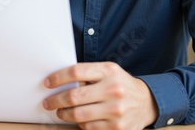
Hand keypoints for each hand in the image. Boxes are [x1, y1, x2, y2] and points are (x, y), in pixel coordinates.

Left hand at [43, 62, 157, 129]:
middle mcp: (113, 89)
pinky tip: (78, 119)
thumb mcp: (108, 71)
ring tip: (60, 112)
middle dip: (56, 100)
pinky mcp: (117, 127)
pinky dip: (79, 124)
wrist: (146, 102)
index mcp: (109, 71)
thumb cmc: (120, 84)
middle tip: (48, 102)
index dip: (58, 78)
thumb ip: (88, 74)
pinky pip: (89, 127)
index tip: (47, 83)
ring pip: (79, 115)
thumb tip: (59, 81)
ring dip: (64, 114)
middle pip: (74, 96)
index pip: (76, 72)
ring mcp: (116, 110)